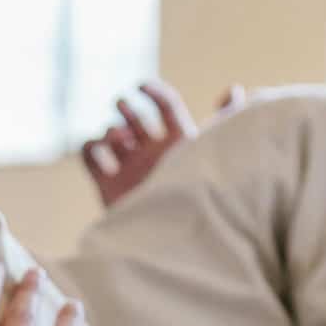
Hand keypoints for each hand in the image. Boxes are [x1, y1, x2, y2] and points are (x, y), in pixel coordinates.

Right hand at [80, 80, 246, 208]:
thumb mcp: (211, 151)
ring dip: (111, 129)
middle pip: (135, 118)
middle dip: (126, 106)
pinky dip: (91, 147)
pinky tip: (102, 151)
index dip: (153, 92)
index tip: (141, 86)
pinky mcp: (108, 185)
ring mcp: (130, 169)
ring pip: (111, 135)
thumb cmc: (195, 194)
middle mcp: (153, 154)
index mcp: (178, 142)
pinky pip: (90, 156)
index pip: (165, 107)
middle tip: (124, 105)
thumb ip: (224, 120)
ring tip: (119, 140)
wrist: (169, 240)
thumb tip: (234, 89)